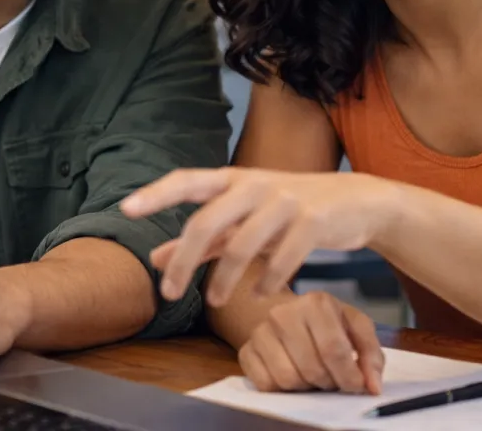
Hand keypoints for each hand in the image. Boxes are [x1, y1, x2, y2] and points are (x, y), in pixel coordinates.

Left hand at [122, 168, 393, 303]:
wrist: (355, 200)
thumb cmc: (289, 209)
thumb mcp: (243, 218)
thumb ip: (203, 239)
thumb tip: (155, 259)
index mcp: (232, 179)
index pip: (186, 180)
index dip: (156, 194)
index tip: (126, 209)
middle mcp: (254, 185)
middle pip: (206, 222)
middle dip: (183, 261)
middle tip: (169, 294)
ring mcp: (286, 201)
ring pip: (242, 245)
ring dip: (224, 279)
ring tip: (216, 301)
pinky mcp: (314, 220)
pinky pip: (284, 257)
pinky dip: (268, 280)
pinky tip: (260, 294)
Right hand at [239, 291, 384, 394]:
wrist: (288, 315)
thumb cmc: (327, 323)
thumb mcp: (355, 328)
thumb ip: (371, 354)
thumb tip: (373, 386)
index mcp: (315, 302)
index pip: (333, 349)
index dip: (348, 376)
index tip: (355, 386)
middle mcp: (283, 312)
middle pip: (312, 368)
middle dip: (328, 382)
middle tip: (332, 377)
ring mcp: (261, 331)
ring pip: (289, 379)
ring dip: (306, 386)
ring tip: (312, 373)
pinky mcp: (246, 351)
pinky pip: (266, 384)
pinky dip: (283, 388)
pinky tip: (292, 373)